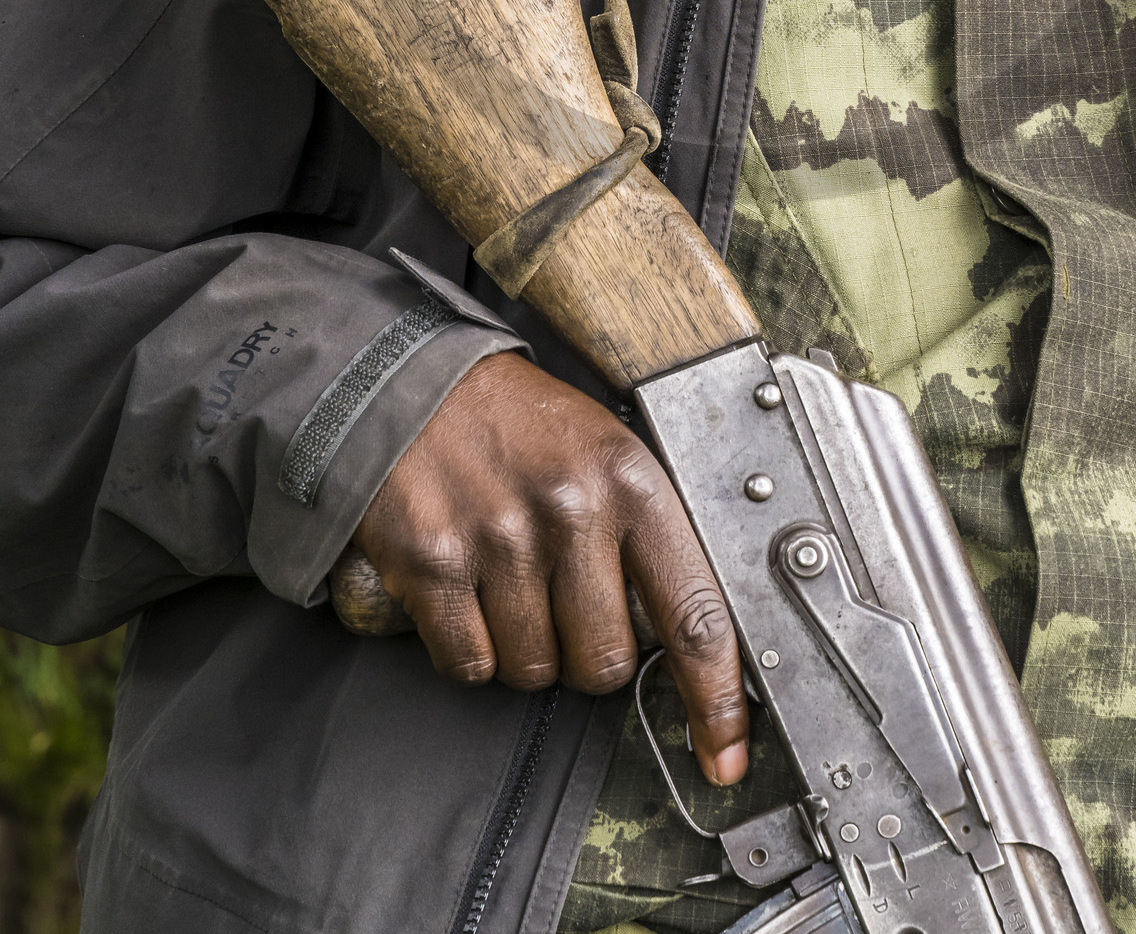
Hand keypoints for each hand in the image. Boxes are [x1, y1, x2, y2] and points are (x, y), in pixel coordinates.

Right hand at [353, 350, 749, 782]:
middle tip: (562, 600)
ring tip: (510, 580)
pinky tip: (468, 590)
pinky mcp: (435, 563)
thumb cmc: (520, 427)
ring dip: (525, 649)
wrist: (411, 384)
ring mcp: (501, 538)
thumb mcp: (606, 450)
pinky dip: (470, 647)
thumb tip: (690, 642)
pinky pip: (471, 665)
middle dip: (587, 655)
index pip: (694, 612)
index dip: (715, 697)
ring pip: (536, 672)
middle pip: (606, 664)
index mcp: (631, 479)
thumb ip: (647, 535)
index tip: (724, 752)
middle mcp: (572, 509)